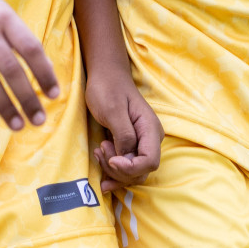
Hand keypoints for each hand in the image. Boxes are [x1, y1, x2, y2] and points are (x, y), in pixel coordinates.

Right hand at [0, 0, 59, 129]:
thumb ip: (17, 36)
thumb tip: (43, 67)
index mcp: (4, 17)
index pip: (30, 48)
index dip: (45, 72)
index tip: (54, 94)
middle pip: (11, 69)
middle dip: (27, 97)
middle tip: (38, 120)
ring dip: (4, 106)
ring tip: (17, 125)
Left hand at [84, 68, 162, 191]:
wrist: (106, 76)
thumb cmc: (108, 88)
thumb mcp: (113, 110)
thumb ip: (123, 135)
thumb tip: (127, 158)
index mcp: (150, 129)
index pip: (150, 161)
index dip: (131, 168)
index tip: (112, 160)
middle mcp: (150, 139)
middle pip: (141, 170)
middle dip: (119, 170)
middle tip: (100, 148)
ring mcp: (141, 143)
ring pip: (133, 172)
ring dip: (113, 170)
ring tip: (98, 150)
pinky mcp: (131, 145)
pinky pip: (126, 167)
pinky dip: (112, 170)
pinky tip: (100, 161)